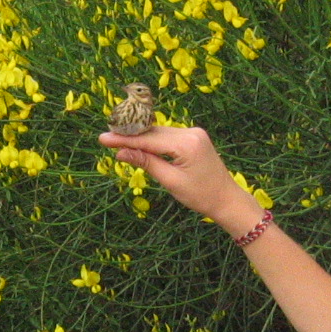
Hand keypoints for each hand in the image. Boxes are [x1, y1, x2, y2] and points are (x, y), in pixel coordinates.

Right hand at [99, 125, 260, 234]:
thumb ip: (146, 163)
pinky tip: (137, 142)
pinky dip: (152, 140)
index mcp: (187, 143)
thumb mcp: (171, 182)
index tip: (103, 138)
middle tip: (104, 137)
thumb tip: (121, 152)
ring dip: (139, 137)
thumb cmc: (200, 196)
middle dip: (129, 136)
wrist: (227, 199)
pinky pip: (167, 136)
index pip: (149, 139)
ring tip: (115, 139)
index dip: (125, 139)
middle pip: (153, 133)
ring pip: (159, 133)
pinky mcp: (194, 137)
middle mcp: (191, 132)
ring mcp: (193, 133)